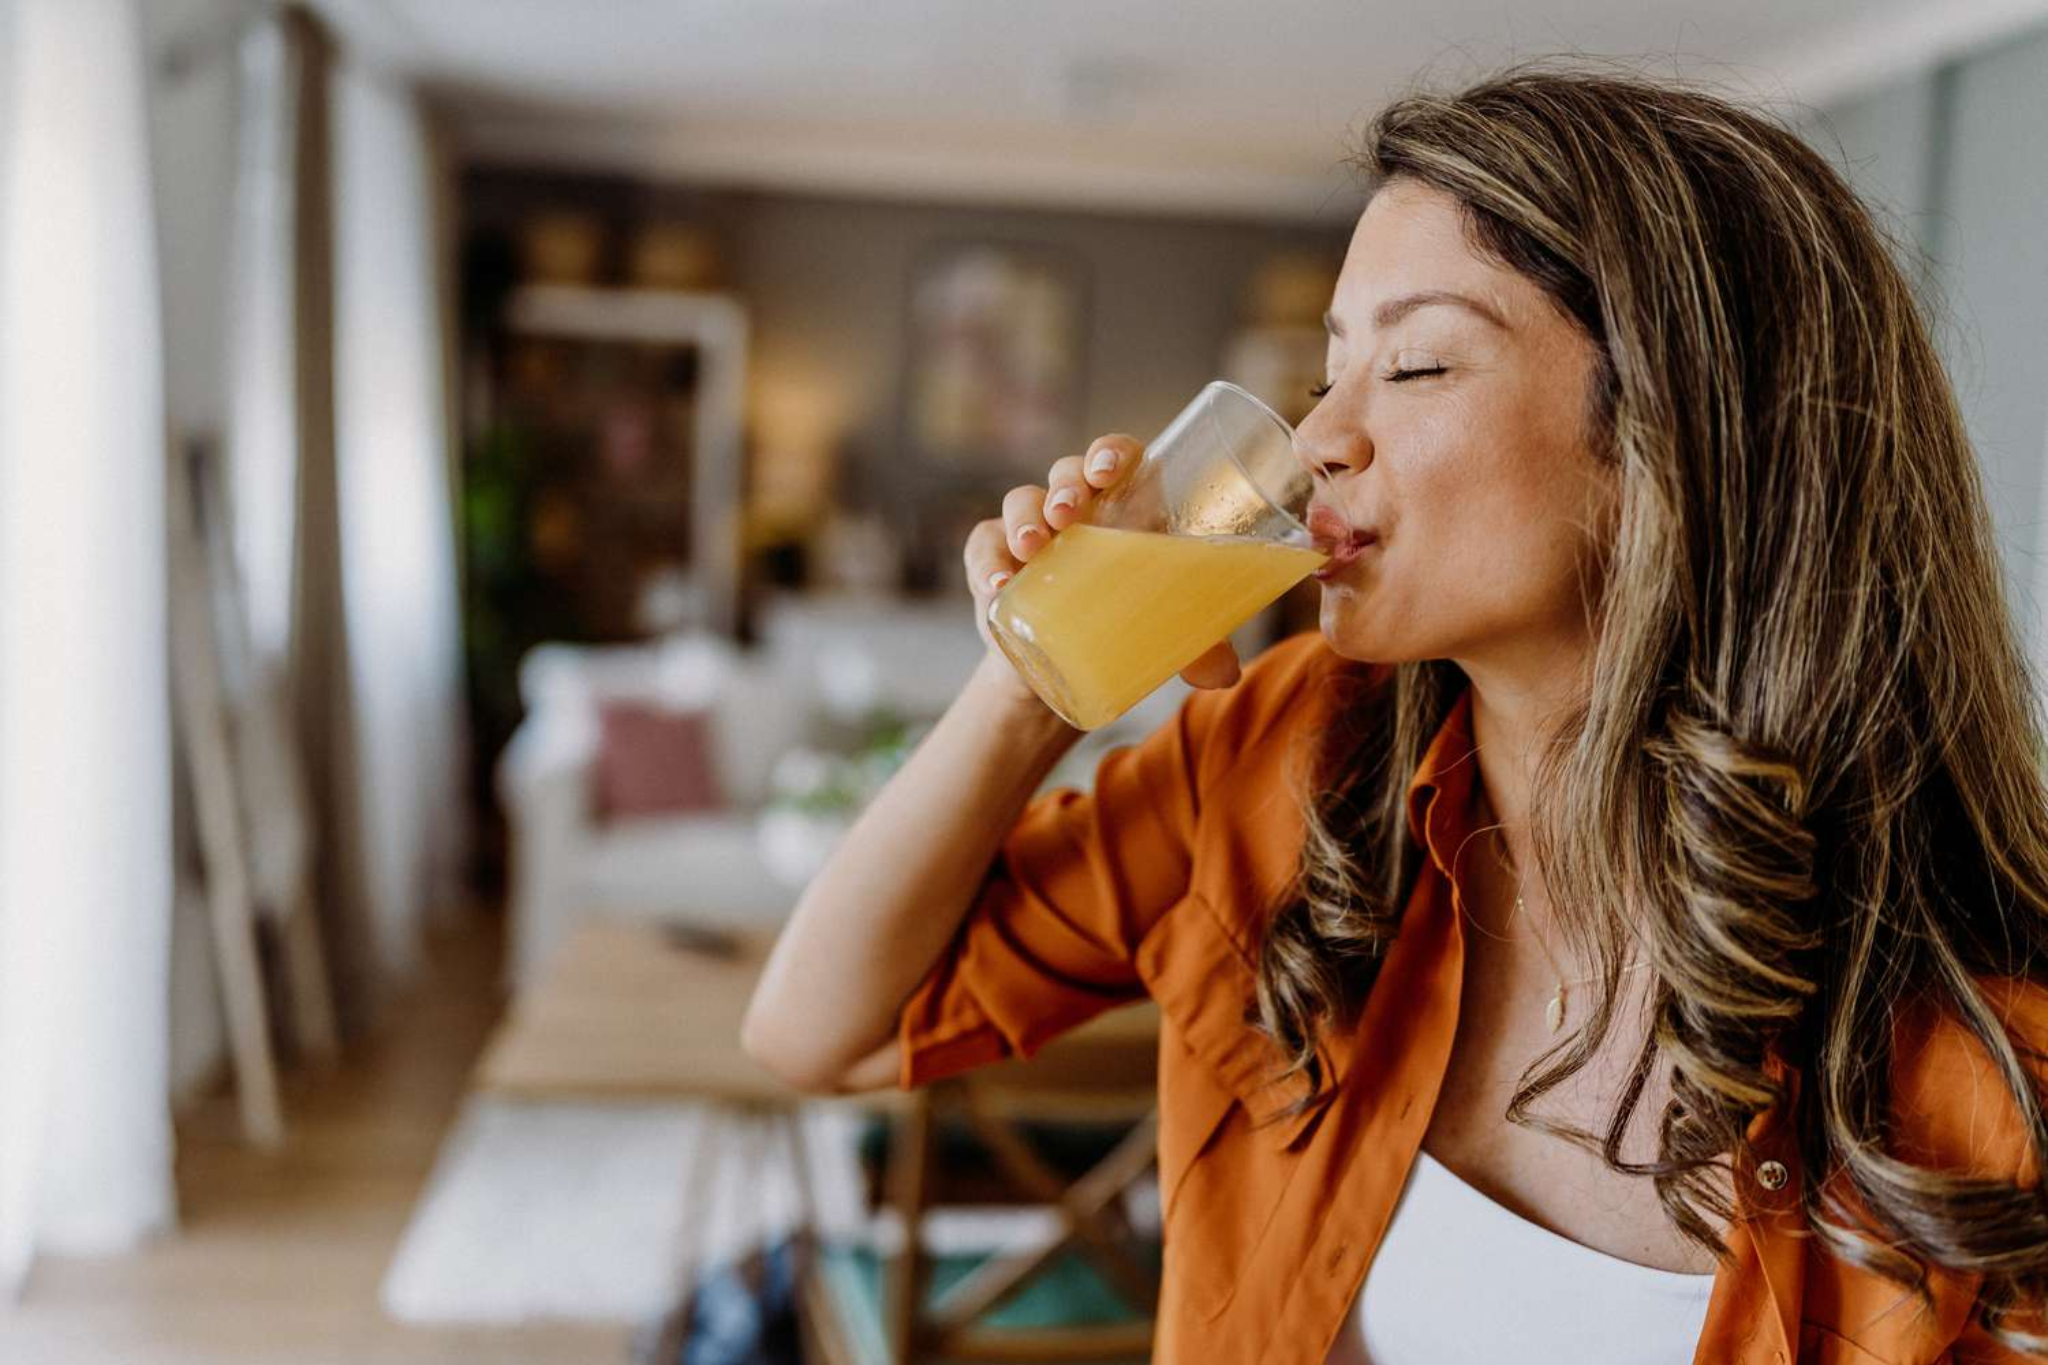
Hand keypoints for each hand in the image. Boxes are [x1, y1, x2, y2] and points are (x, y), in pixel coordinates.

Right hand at [963, 434, 1242, 703]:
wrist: (1063, 668)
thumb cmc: (1126, 624)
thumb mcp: (1166, 632)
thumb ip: (1198, 647)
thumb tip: (1224, 674)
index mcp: (1123, 509)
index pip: (1116, 458)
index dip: (1110, 452)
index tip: (1108, 471)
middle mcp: (1076, 510)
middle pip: (1066, 472)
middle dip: (1066, 484)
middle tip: (1069, 514)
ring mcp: (1033, 532)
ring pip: (1022, 500)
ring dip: (1025, 517)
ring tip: (1034, 547)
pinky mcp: (997, 561)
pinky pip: (984, 544)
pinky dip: (987, 560)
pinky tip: (998, 583)